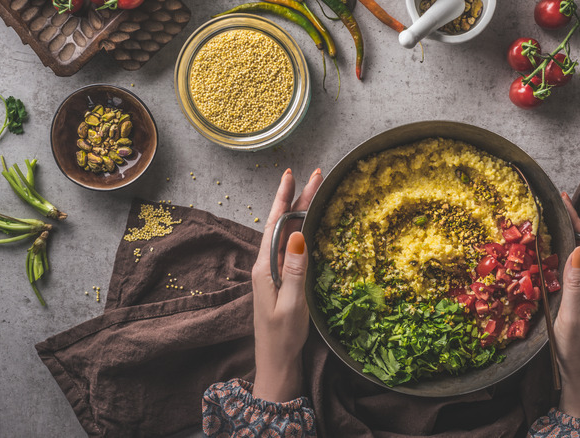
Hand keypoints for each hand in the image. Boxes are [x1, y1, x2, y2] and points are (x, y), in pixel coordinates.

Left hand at [250, 168, 322, 402]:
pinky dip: (301, 230)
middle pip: (283, 224)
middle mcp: (266, 265)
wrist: (275, 362)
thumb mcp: (291, 305)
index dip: (286, 198)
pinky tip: (308, 224)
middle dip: (297, 198)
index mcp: (265, 268)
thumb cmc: (282, 337)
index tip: (294, 175)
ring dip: (300, 211)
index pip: (276, 224)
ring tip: (312, 191)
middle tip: (314, 174)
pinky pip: (291, 247)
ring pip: (287, 233)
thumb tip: (299, 236)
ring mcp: (273, 272)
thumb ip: (295, 270)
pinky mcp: (281, 280)